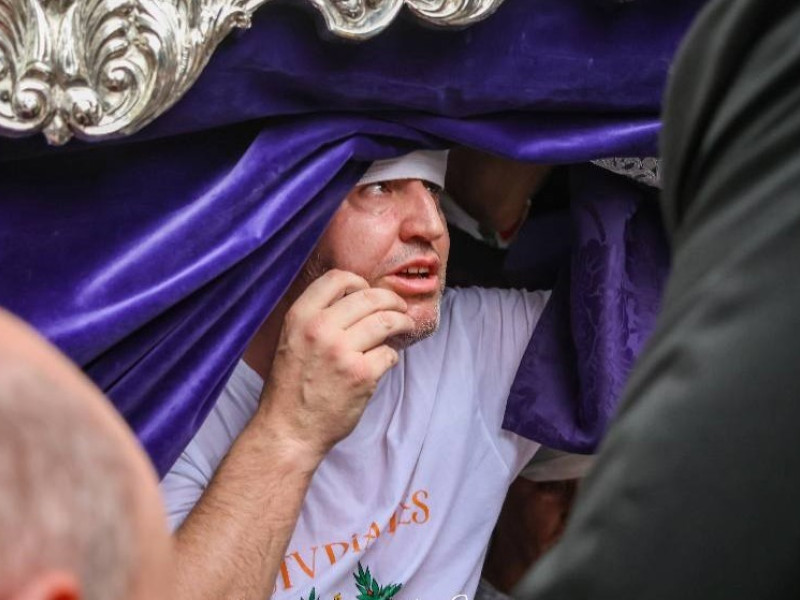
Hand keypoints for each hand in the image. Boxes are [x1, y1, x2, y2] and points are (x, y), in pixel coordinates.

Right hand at [256, 269, 413, 458]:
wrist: (289, 430)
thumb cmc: (291, 387)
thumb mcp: (291, 340)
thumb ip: (316, 317)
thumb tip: (355, 298)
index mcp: (300, 316)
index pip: (338, 278)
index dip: (359, 281)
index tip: (368, 291)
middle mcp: (320, 329)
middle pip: (370, 297)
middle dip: (391, 300)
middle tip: (399, 308)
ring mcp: (342, 351)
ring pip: (386, 321)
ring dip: (402, 322)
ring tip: (405, 325)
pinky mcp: (361, 375)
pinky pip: (389, 354)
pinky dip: (391, 356)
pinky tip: (384, 361)